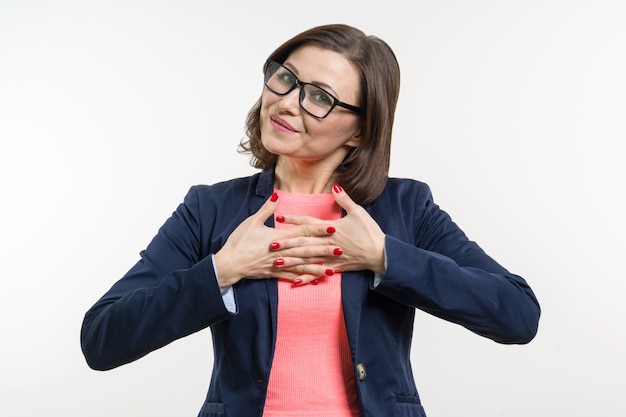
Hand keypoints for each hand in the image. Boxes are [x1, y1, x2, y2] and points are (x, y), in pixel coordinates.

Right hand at [213, 193, 336, 288]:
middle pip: (306, 250)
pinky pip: (291, 277)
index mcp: (277, 237)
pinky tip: (315, 281)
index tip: (332, 228)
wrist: (229, 263)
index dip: (317, 230)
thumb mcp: (252, 221)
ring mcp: (277, 264)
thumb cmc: (239, 241)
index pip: (301, 232)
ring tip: (332, 269)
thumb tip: (277, 195)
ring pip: (301, 265)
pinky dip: (303, 278)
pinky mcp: (273, 273)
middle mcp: (280, 251)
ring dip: (317, 267)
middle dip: (323, 250)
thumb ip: (267, 210)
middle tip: (340, 249)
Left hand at [270, 184, 385, 284]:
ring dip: (292, 261)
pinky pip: (319, 273)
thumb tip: (335, 186)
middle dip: (287, 244)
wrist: (380, 253)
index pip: (309, 223)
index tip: (280, 217)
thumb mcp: (358, 212)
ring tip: (277, 262)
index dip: (294, 219)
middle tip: (271, 244)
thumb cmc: (370, 231)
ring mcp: (331, 257)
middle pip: (304, 243)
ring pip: (308, 259)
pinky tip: (295, 281)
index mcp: (332, 229)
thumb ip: (344, 199)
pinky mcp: (336, 267)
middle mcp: (328, 243)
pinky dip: (307, 277)